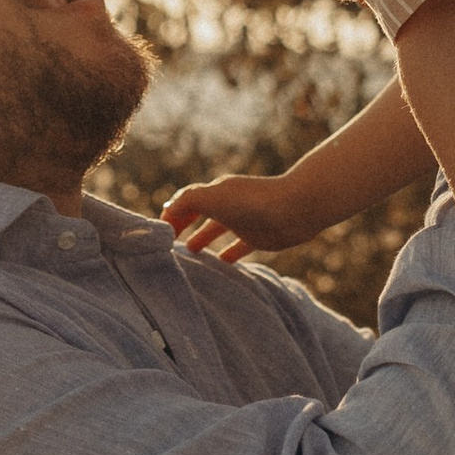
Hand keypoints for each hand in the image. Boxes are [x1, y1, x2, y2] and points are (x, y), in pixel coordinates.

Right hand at [163, 172, 313, 264]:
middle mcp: (229, 203)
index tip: (160, 232)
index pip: (186, 200)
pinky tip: (223, 262)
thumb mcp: (211, 198)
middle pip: (201, 212)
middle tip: (170, 243)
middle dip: (185, 224)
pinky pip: (240, 245)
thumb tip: (167, 210)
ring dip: (204, 237)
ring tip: (192, 252)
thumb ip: (186, 202)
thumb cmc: (251, 202)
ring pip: (218, 229)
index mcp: (216, 192)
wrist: (294, 209)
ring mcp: (244, 220)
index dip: (172, 214)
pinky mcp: (260, 236)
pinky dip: (229, 252)